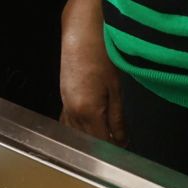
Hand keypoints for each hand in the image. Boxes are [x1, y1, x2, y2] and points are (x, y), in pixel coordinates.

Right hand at [59, 0, 123, 142]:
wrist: (81, 34)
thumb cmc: (100, 55)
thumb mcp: (116, 90)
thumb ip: (117, 119)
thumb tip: (121, 140)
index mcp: (87, 110)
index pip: (100, 142)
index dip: (113, 150)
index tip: (124, 154)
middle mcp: (72, 110)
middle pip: (86, 140)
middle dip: (101, 148)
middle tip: (117, 150)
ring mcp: (64, 104)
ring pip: (74, 133)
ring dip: (89, 140)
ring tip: (105, 143)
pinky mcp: (63, 97)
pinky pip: (67, 122)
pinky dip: (77, 130)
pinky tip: (86, 132)